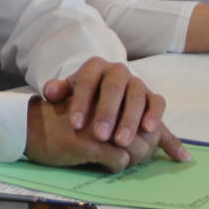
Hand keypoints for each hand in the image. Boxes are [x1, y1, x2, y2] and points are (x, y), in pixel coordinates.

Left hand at [28, 58, 186, 171]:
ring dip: (130, 120)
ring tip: (121, 142)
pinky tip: (150, 132)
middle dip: (107, 113)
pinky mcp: (153, 96)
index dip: (81, 102)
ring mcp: (137, 83)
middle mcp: (118, 71)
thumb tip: (50, 92)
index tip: (75, 125)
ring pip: (137, 97)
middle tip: (100, 136)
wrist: (105, 94)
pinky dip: (155, 116)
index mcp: (95, 66)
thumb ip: (59, 91)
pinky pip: (158, 103)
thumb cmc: (83, 97)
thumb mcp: (69, 91)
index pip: (87, 81)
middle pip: (114, 88)